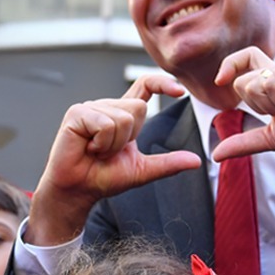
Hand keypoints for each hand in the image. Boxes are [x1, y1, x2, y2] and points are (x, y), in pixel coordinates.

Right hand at [24, 74, 200, 245]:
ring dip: (113, 144)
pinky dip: (101, 143)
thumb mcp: (142, 170)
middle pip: (138, 108)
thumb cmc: (103, 178)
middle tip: (109, 151)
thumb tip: (197, 161)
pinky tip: (88, 149)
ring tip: (97, 151)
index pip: (144, 86)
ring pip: (123, 118)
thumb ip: (168, 163)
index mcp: (121, 114)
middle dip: (129, 138)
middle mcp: (106, 106)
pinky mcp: (77, 114)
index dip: (162, 83)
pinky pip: (105, 124)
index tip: (179, 91)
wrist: (78, 191)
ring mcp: (90, 108)